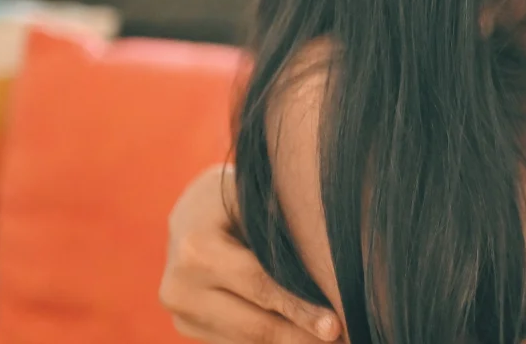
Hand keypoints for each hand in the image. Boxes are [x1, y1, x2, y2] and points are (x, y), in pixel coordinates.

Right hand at [159, 165, 341, 343]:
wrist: (192, 210)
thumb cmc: (240, 197)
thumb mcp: (258, 201)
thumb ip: (287, 233)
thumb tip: (339, 269)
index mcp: (196, 249)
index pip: (260, 286)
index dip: (301, 308)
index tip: (336, 326)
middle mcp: (180, 287)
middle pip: (253, 324)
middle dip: (301, 337)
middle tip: (345, 341)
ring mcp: (180, 313)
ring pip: (245, 341)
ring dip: (290, 343)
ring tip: (335, 342)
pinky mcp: (187, 327)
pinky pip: (236, 343)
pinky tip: (303, 337)